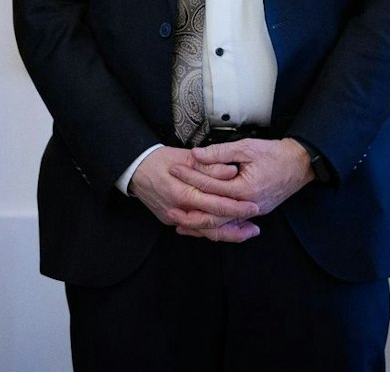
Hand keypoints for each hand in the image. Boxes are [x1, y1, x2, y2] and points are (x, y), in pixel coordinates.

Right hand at [128, 147, 261, 242]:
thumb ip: (209, 166)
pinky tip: (225, 230)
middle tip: (255, 226)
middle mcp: (177, 210)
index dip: (237, 207)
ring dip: (226, 234)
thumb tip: (231, 172)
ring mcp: (172, 218)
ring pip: (204, 232)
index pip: (215, 205)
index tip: (253, 206)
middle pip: (212, 226)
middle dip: (236, 228)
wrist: (134, 168)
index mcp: (182, 193)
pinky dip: (211, 231)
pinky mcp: (170, 220)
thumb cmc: (159, 159)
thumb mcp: (186, 157)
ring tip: (246, 232)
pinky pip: (194, 230)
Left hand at [174, 137, 314, 234]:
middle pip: (214, 215)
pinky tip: (204, 226)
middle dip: (191, 213)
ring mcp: (253, 211)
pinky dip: (217, 226)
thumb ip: (219, 152)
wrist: (300, 164)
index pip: (210, 186)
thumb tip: (195, 155)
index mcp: (245, 188)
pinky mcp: (255, 212)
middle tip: (170, 210)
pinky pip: (233, 223)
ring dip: (201, 226)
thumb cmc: (275, 154)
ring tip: (180, 225)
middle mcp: (249, 205)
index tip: (174, 170)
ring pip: (223, 224)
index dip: (190, 177)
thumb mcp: (245, 147)